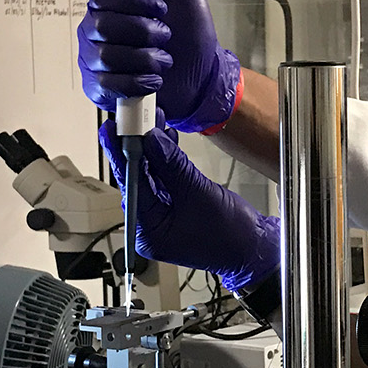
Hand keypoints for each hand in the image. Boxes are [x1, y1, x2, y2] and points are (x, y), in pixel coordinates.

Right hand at [78, 0, 240, 133]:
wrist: (202, 76)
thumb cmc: (192, 34)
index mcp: (113, 3)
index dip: (135, 2)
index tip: (160, 8)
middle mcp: (98, 28)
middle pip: (103, 26)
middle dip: (145, 32)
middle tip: (165, 36)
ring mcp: (96, 58)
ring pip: (107, 56)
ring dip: (146, 59)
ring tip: (163, 60)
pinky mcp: (100, 87)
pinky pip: (106, 85)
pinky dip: (136, 82)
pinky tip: (152, 79)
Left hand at [101, 122, 276, 291]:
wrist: (254, 248)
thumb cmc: (230, 235)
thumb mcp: (199, 193)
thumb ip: (172, 165)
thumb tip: (152, 140)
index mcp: (149, 231)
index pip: (130, 186)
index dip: (121, 155)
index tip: (113, 130)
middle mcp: (150, 225)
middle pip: (137, 180)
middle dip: (137, 148)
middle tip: (135, 119)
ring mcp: (161, 216)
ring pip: (150, 176)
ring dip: (152, 150)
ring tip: (153, 122)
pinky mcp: (173, 206)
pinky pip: (163, 180)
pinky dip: (165, 160)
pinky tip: (166, 138)